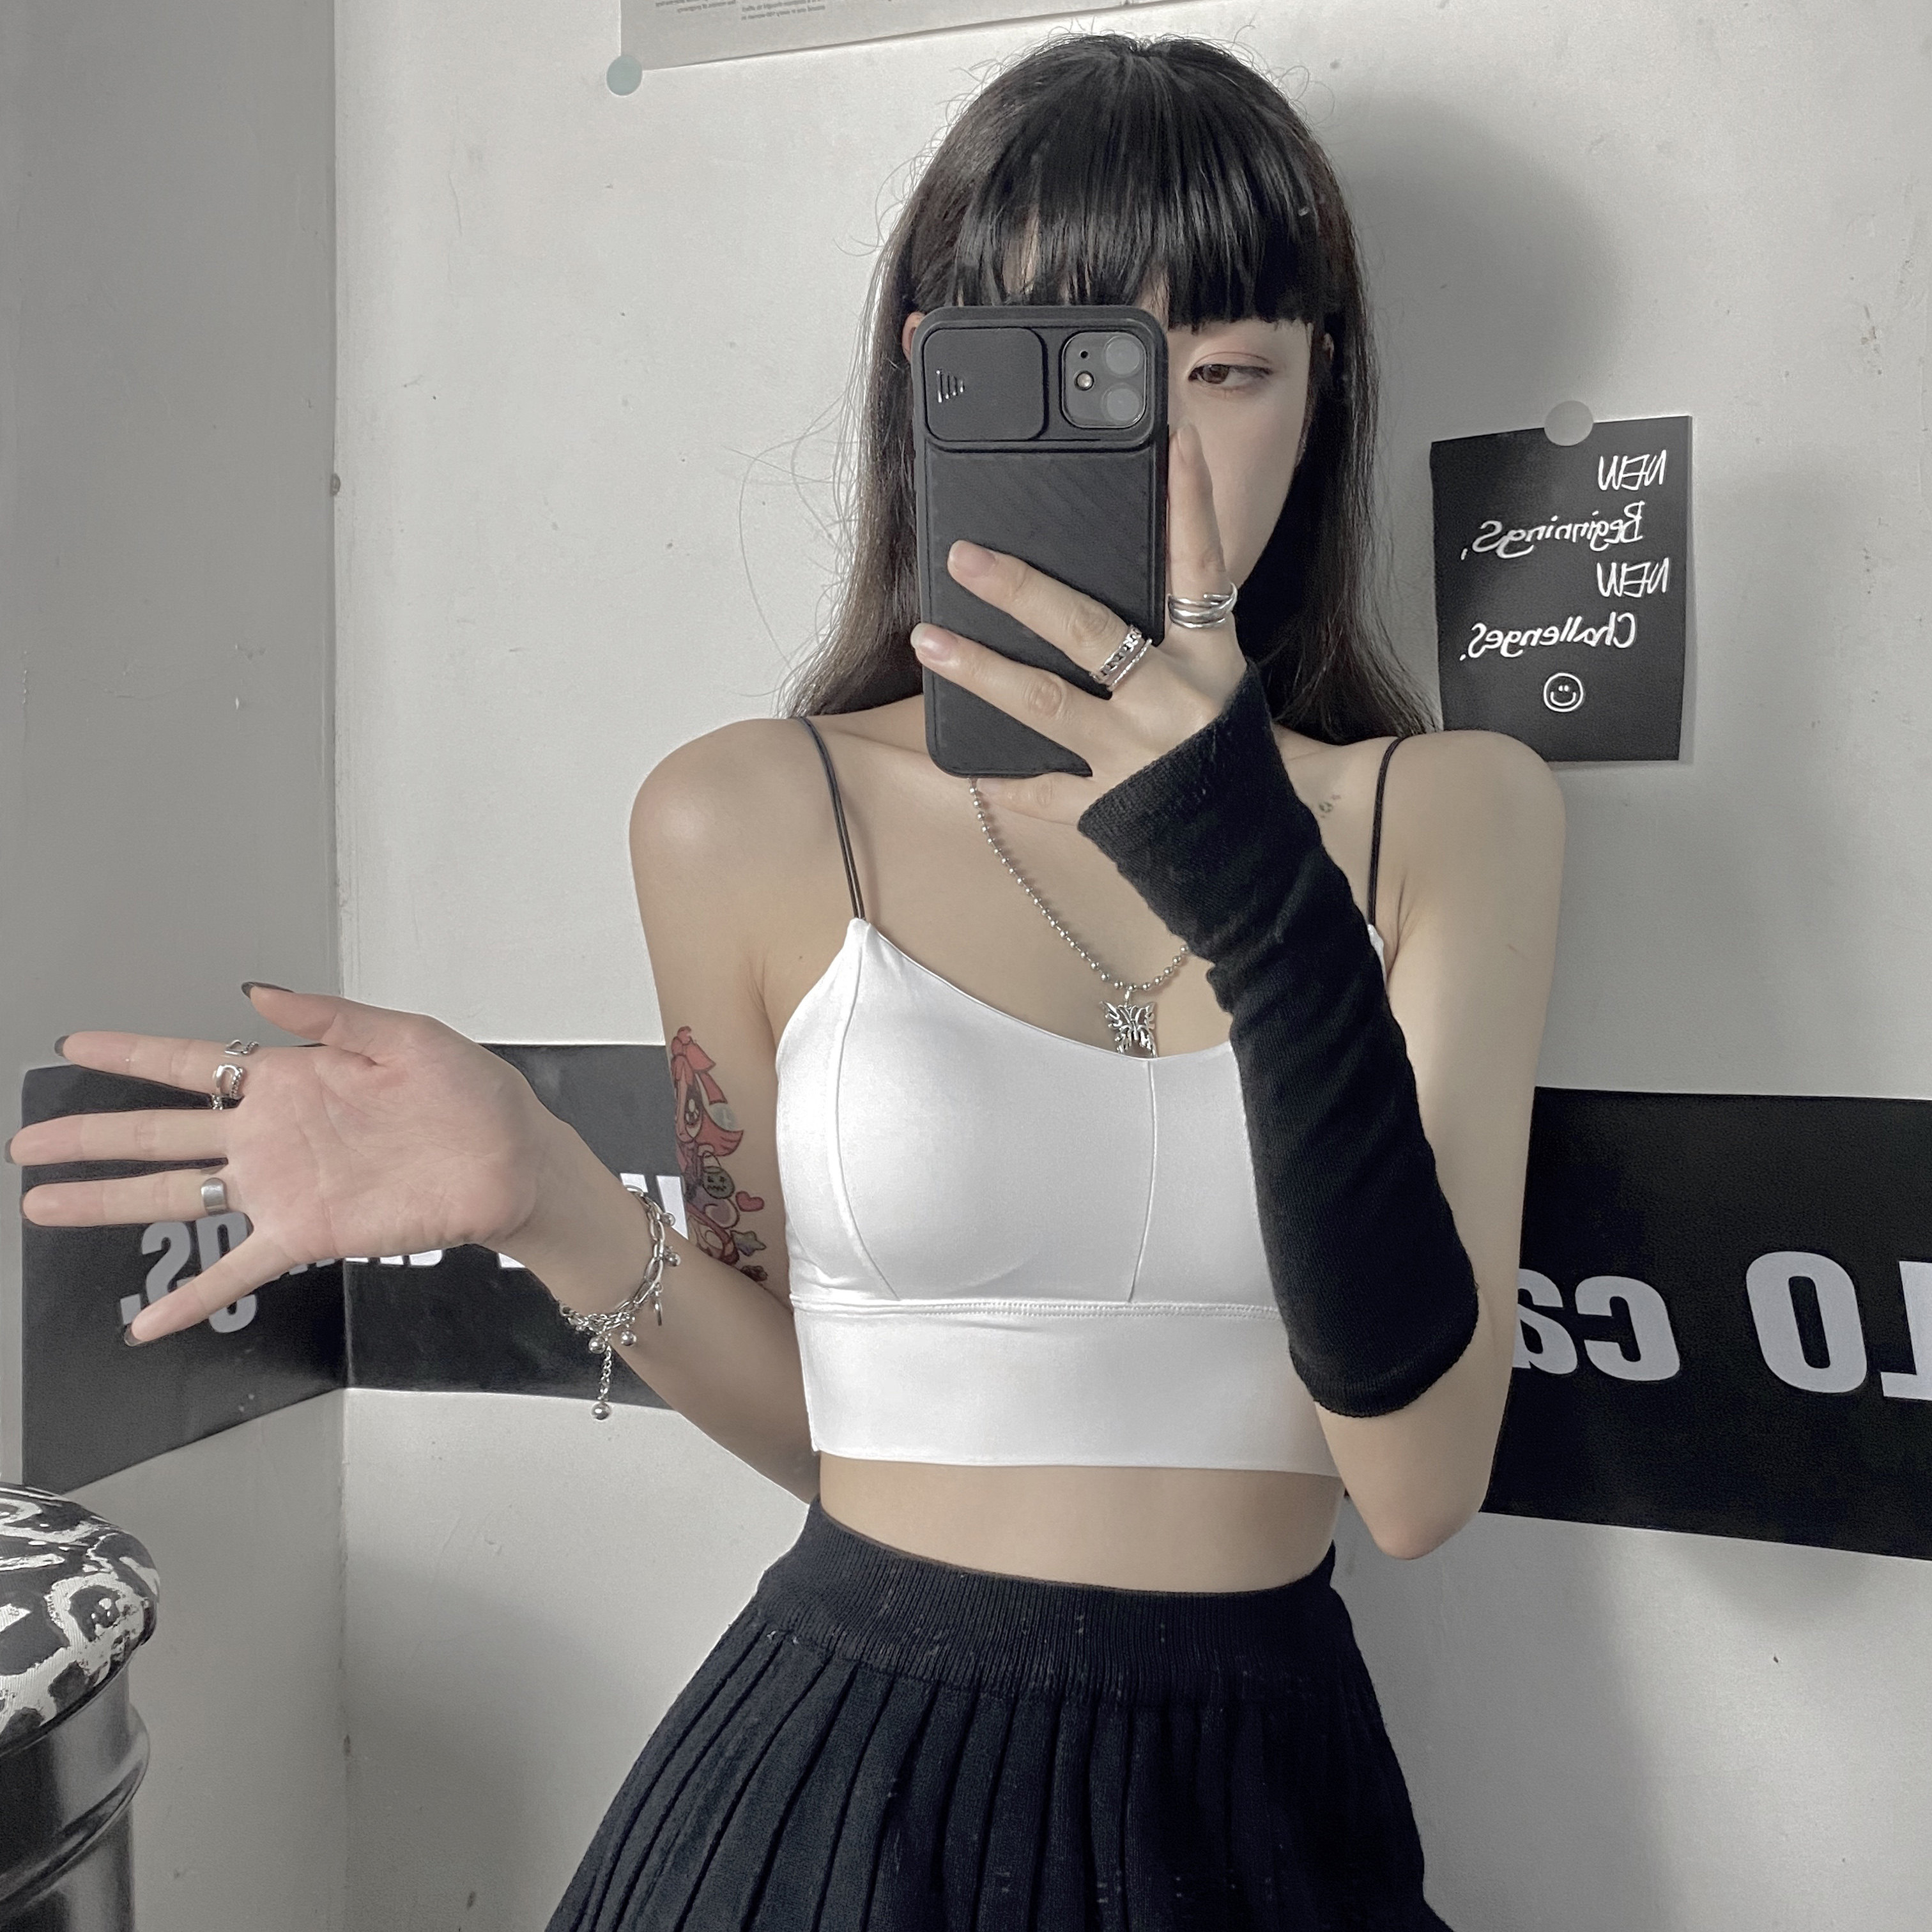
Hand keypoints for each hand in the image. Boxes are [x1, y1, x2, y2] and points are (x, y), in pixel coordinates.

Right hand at [8, 989, 556, 1342]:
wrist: (513, 1159)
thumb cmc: (472, 1096)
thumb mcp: (404, 1036)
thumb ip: (328, 1016)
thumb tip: (257, 992)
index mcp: (294, 1079)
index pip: (193, 1063)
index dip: (133, 1053)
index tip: (76, 1044)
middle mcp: (274, 1134)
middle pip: (162, 1131)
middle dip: (92, 1135)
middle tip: (30, 1140)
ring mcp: (283, 1187)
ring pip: (177, 1194)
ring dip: (109, 1202)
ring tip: (45, 1205)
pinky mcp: (307, 1234)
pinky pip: (236, 1269)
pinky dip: (191, 1298)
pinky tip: (146, 1322)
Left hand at [910, 418, 1250, 823]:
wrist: (1244, 851)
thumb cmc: (1227, 753)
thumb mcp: (1219, 681)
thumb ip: (1178, 635)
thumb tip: (1114, 576)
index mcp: (1209, 660)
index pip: (1200, 566)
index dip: (1190, 503)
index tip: (1174, 440)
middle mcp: (1170, 701)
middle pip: (1090, 632)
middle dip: (1023, 591)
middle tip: (966, 557)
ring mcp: (1134, 755)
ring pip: (1045, 704)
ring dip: (981, 671)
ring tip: (929, 640)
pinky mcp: (1107, 806)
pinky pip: (1043, 790)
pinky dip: (1004, 781)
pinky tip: (964, 768)